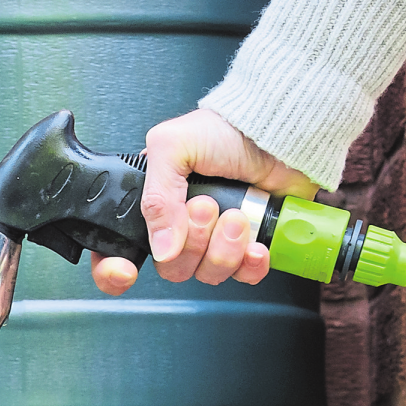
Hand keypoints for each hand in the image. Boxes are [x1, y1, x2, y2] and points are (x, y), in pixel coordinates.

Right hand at [90, 109, 318, 295]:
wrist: (281, 129)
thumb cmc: (228, 129)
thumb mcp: (173, 146)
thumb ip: (156, 198)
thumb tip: (162, 248)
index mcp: (155, 205)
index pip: (126, 251)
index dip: (123, 266)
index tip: (135, 263)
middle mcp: (182, 227)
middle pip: (172, 268)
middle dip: (193, 242)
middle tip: (207, 206)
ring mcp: (216, 240)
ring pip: (207, 274)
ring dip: (223, 249)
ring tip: (236, 214)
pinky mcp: (249, 247)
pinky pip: (243, 276)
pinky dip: (249, 265)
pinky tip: (254, 243)